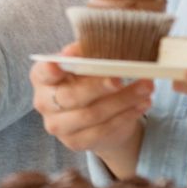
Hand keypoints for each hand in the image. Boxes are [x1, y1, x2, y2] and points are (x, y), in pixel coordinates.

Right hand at [30, 42, 149, 160]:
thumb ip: (85, 54)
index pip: (43, 72)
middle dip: (99, 86)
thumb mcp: (84, 62)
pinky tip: (141, 104)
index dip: (51, 69)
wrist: (93, 113)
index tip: (63, 62)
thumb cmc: (85, 78)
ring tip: (145, 88)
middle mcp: (43, 102)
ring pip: (92, 115)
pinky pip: (104, 130)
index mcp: (41, 76)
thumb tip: (86, 45)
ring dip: (122, 101)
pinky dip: (126, 116)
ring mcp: (57, 126)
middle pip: (71, 96)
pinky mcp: (74, 143)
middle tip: (121, 78)